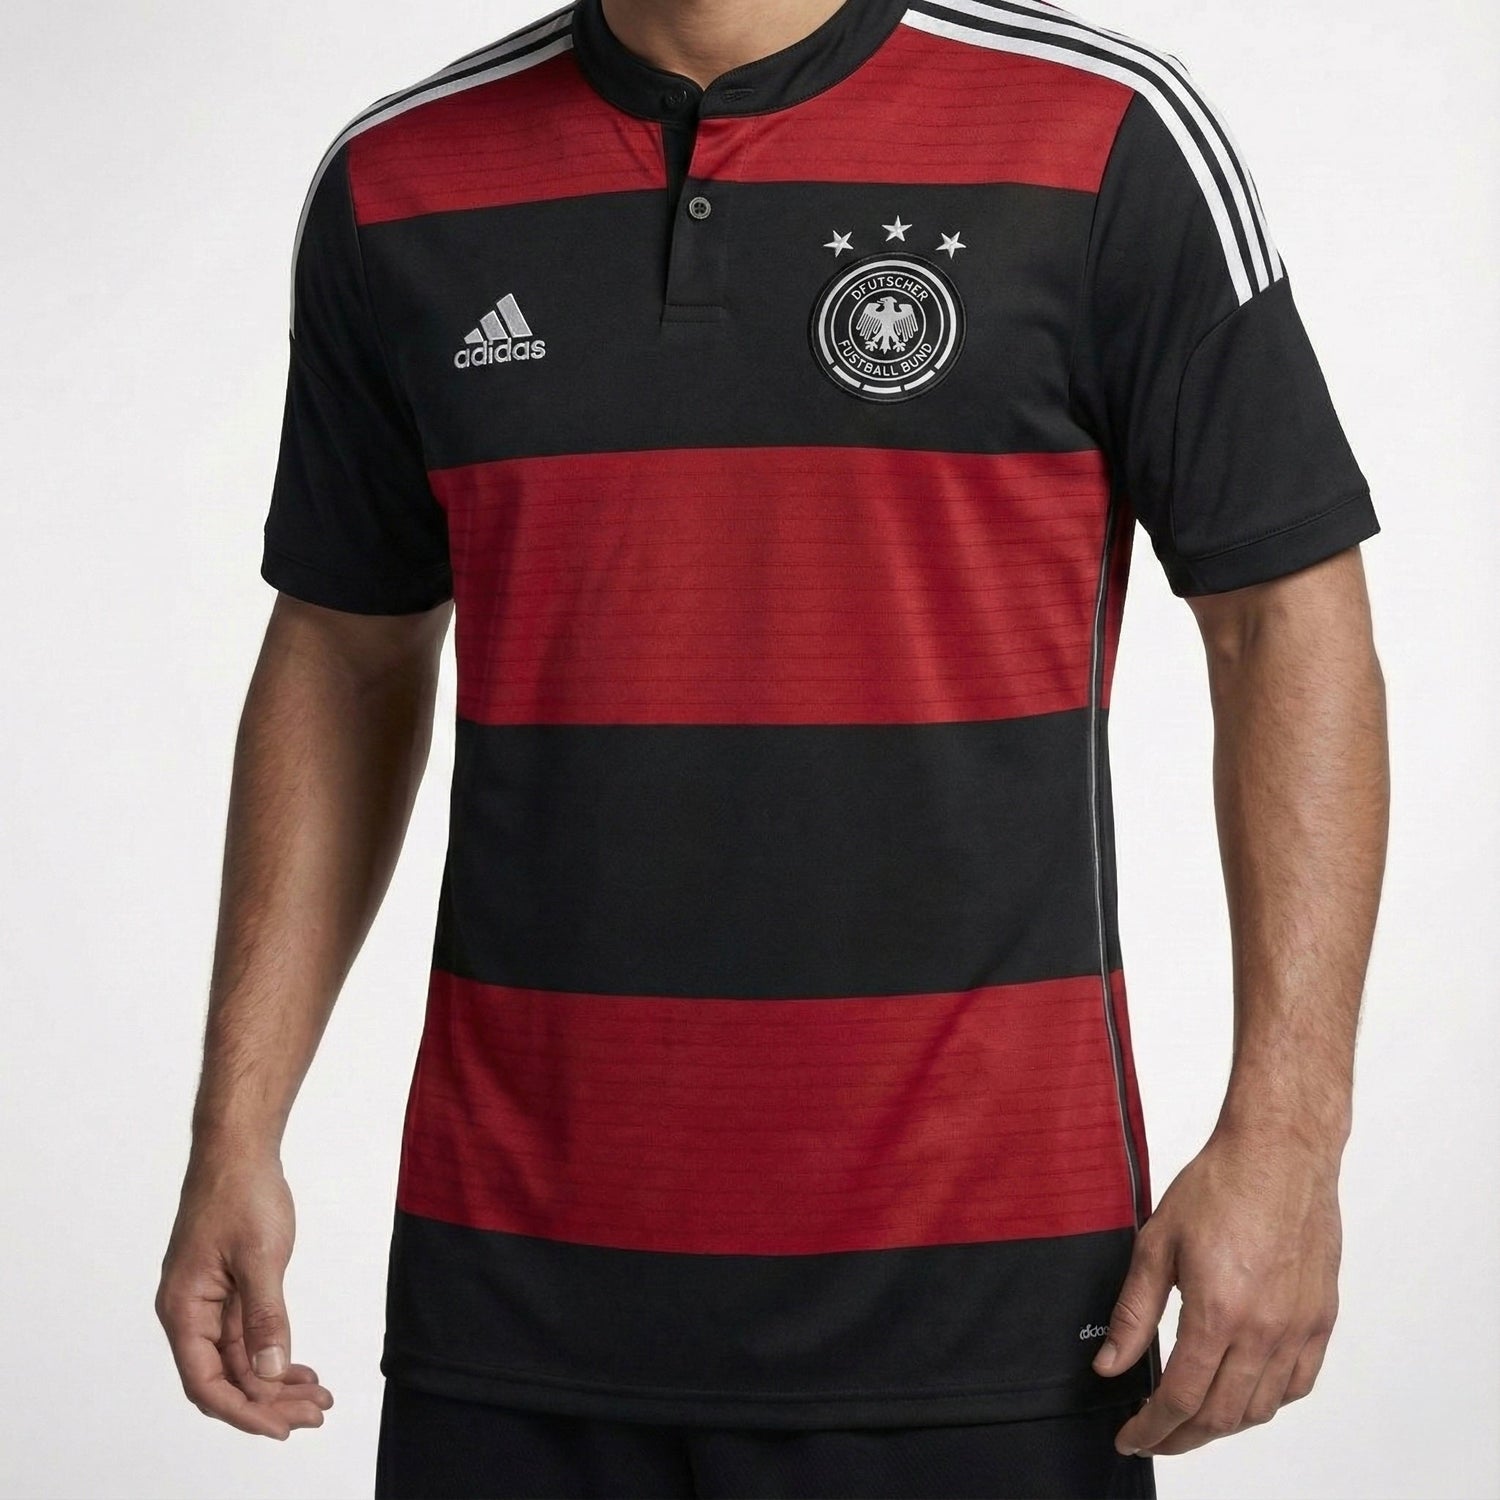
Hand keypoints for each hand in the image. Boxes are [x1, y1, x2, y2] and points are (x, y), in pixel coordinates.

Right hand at [156, 1150, 332, 1437]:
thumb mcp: (260, 1257)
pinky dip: (274, 1353)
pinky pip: (248, 1336)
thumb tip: (269, 1372)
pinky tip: (301, 1369)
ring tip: (317, 1399)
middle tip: (315, 1415)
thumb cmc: (240, 1194)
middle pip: (225, 1378)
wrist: (239, 1150)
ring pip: (240, 1360)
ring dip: (276, 1382)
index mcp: (184, 1310)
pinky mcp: (228, 1289)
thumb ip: (264, 1317)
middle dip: (269, 1403)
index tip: (282, 1428)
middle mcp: (190, 1313)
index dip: (243, 1412)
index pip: (207, 1383)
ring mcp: (209, 1302)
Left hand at [1092, 1124, 1341, 1456]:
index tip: (1132, 1438)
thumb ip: (1133, 1313)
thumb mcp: (1156, 1244)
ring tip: (1192, 1419)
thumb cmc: (1220, 1186)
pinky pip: (1298, 1384)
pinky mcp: (1321, 1319)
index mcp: (1219, 1312)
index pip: (1182, 1398)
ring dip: (1223, 1424)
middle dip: (1181, 1436)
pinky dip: (1267, 1402)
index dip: (1152, 1428)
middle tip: (1154, 1435)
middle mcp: (1265, 1330)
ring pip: (1261, 1408)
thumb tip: (1109, 1365)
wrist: (1279, 1153)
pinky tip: (1243, 1394)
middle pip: (1222, 1415)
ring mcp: (1299, 1327)